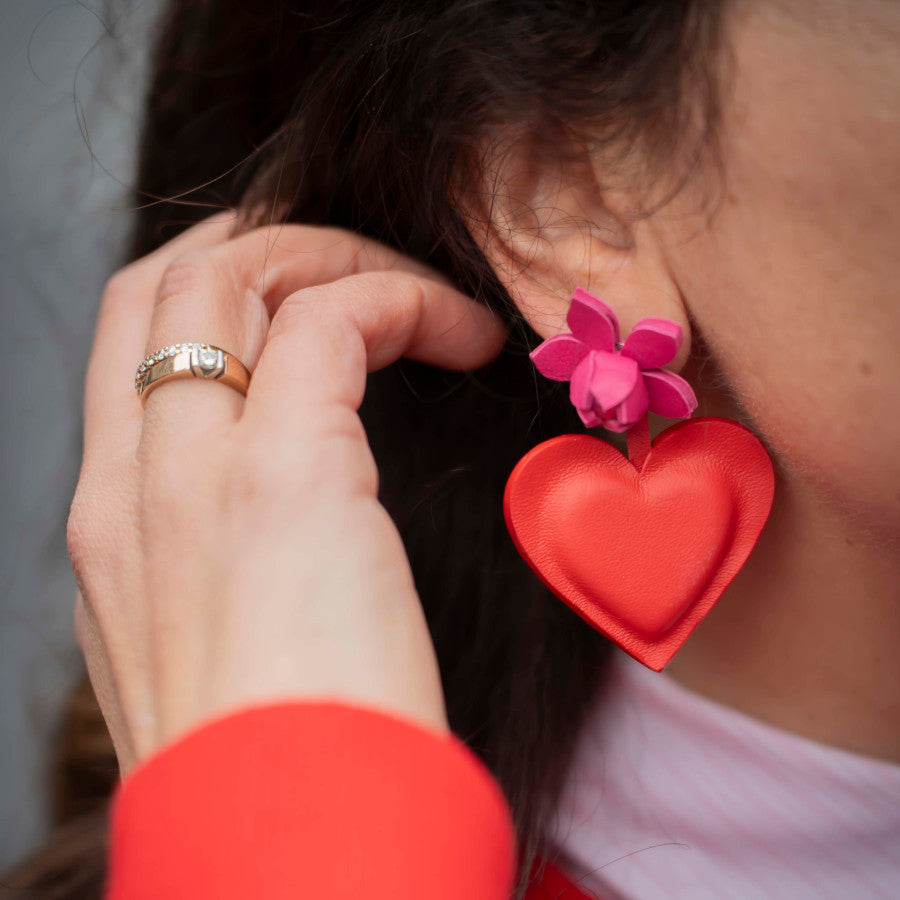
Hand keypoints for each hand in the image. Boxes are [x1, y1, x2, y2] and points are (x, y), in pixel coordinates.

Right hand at [66, 214, 506, 773]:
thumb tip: (305, 509)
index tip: (314, 304)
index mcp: (117, 527)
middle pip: (167, 283)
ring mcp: (192, 477)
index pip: (135, 347)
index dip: (222, 294)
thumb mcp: (223, 648)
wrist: (288, 860)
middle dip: (270, 246)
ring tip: (427, 297)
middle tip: (368, 273)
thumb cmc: (285, 766)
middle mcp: (133, 486)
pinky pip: (332, 324)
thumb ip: (231, 562)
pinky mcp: (285, 480)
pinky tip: (465, 337)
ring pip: (231, 275)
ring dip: (339, 258)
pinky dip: (401, 302)